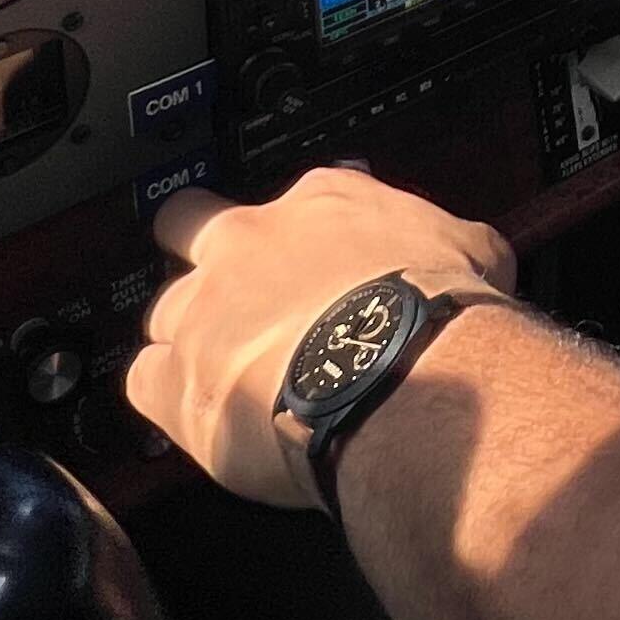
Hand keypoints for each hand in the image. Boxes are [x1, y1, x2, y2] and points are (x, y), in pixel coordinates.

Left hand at [128, 166, 519, 510]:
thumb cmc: (439, 315)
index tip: (311, 265)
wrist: (403, 376)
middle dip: (204, 259)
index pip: (288, 203)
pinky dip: (166, 400)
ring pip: (165, 313)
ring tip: (231, 380)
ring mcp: (203, 310)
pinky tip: (203, 418)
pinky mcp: (175, 381)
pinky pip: (144, 382)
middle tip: (237, 302)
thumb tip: (470, 255)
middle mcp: (248, 242)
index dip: (295, 238)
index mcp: (320, 201)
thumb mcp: (474, 250)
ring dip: (190, 341)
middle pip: (189, 228)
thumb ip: (449, 242)